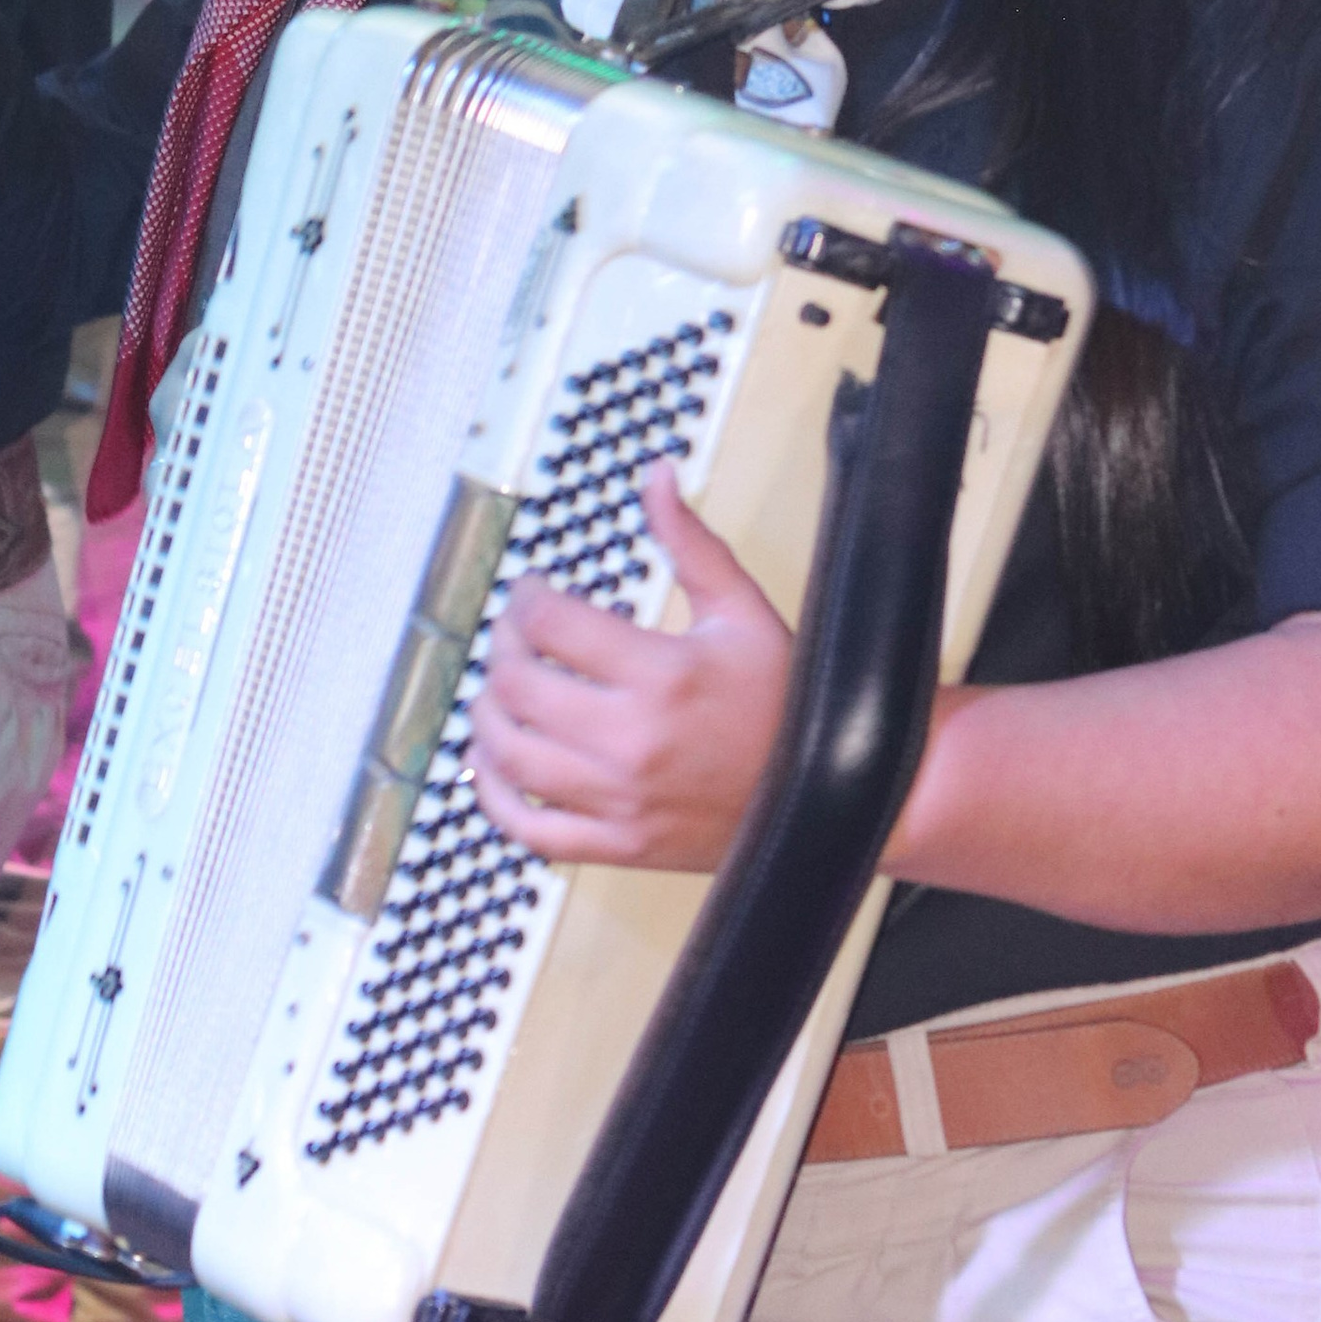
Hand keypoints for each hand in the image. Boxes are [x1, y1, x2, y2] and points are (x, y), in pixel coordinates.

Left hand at [466, 459, 790, 871]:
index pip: (548, 624)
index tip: (533, 592)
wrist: (833, 797)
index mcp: (661, 675)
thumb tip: (656, 475)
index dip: (525, 598)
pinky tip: (493, 766)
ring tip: (501, 691)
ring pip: (508, 755)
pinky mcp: (618, 846)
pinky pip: (528, 830)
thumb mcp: (742, 611)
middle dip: (502, 647)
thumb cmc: (789, 703)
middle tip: (516, 635)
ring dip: (487, 714)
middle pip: (516, 684)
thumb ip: (690, 543)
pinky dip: (494, 797)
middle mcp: (630, 741)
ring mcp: (619, 801)